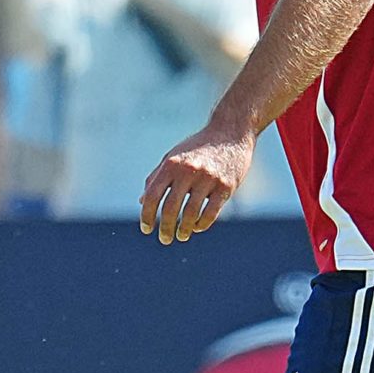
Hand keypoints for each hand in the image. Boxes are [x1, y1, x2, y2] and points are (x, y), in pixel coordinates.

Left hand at [139, 121, 253, 244]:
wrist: (231, 132)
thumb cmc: (198, 147)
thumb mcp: (173, 157)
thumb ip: (157, 178)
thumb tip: (142, 202)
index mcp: (171, 165)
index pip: (152, 196)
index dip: (146, 216)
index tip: (147, 229)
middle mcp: (188, 171)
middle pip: (170, 208)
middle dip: (165, 228)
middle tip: (164, 240)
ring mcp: (208, 179)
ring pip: (191, 214)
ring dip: (184, 230)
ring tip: (181, 236)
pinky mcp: (226, 186)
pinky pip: (211, 213)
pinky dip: (202, 225)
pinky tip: (197, 228)